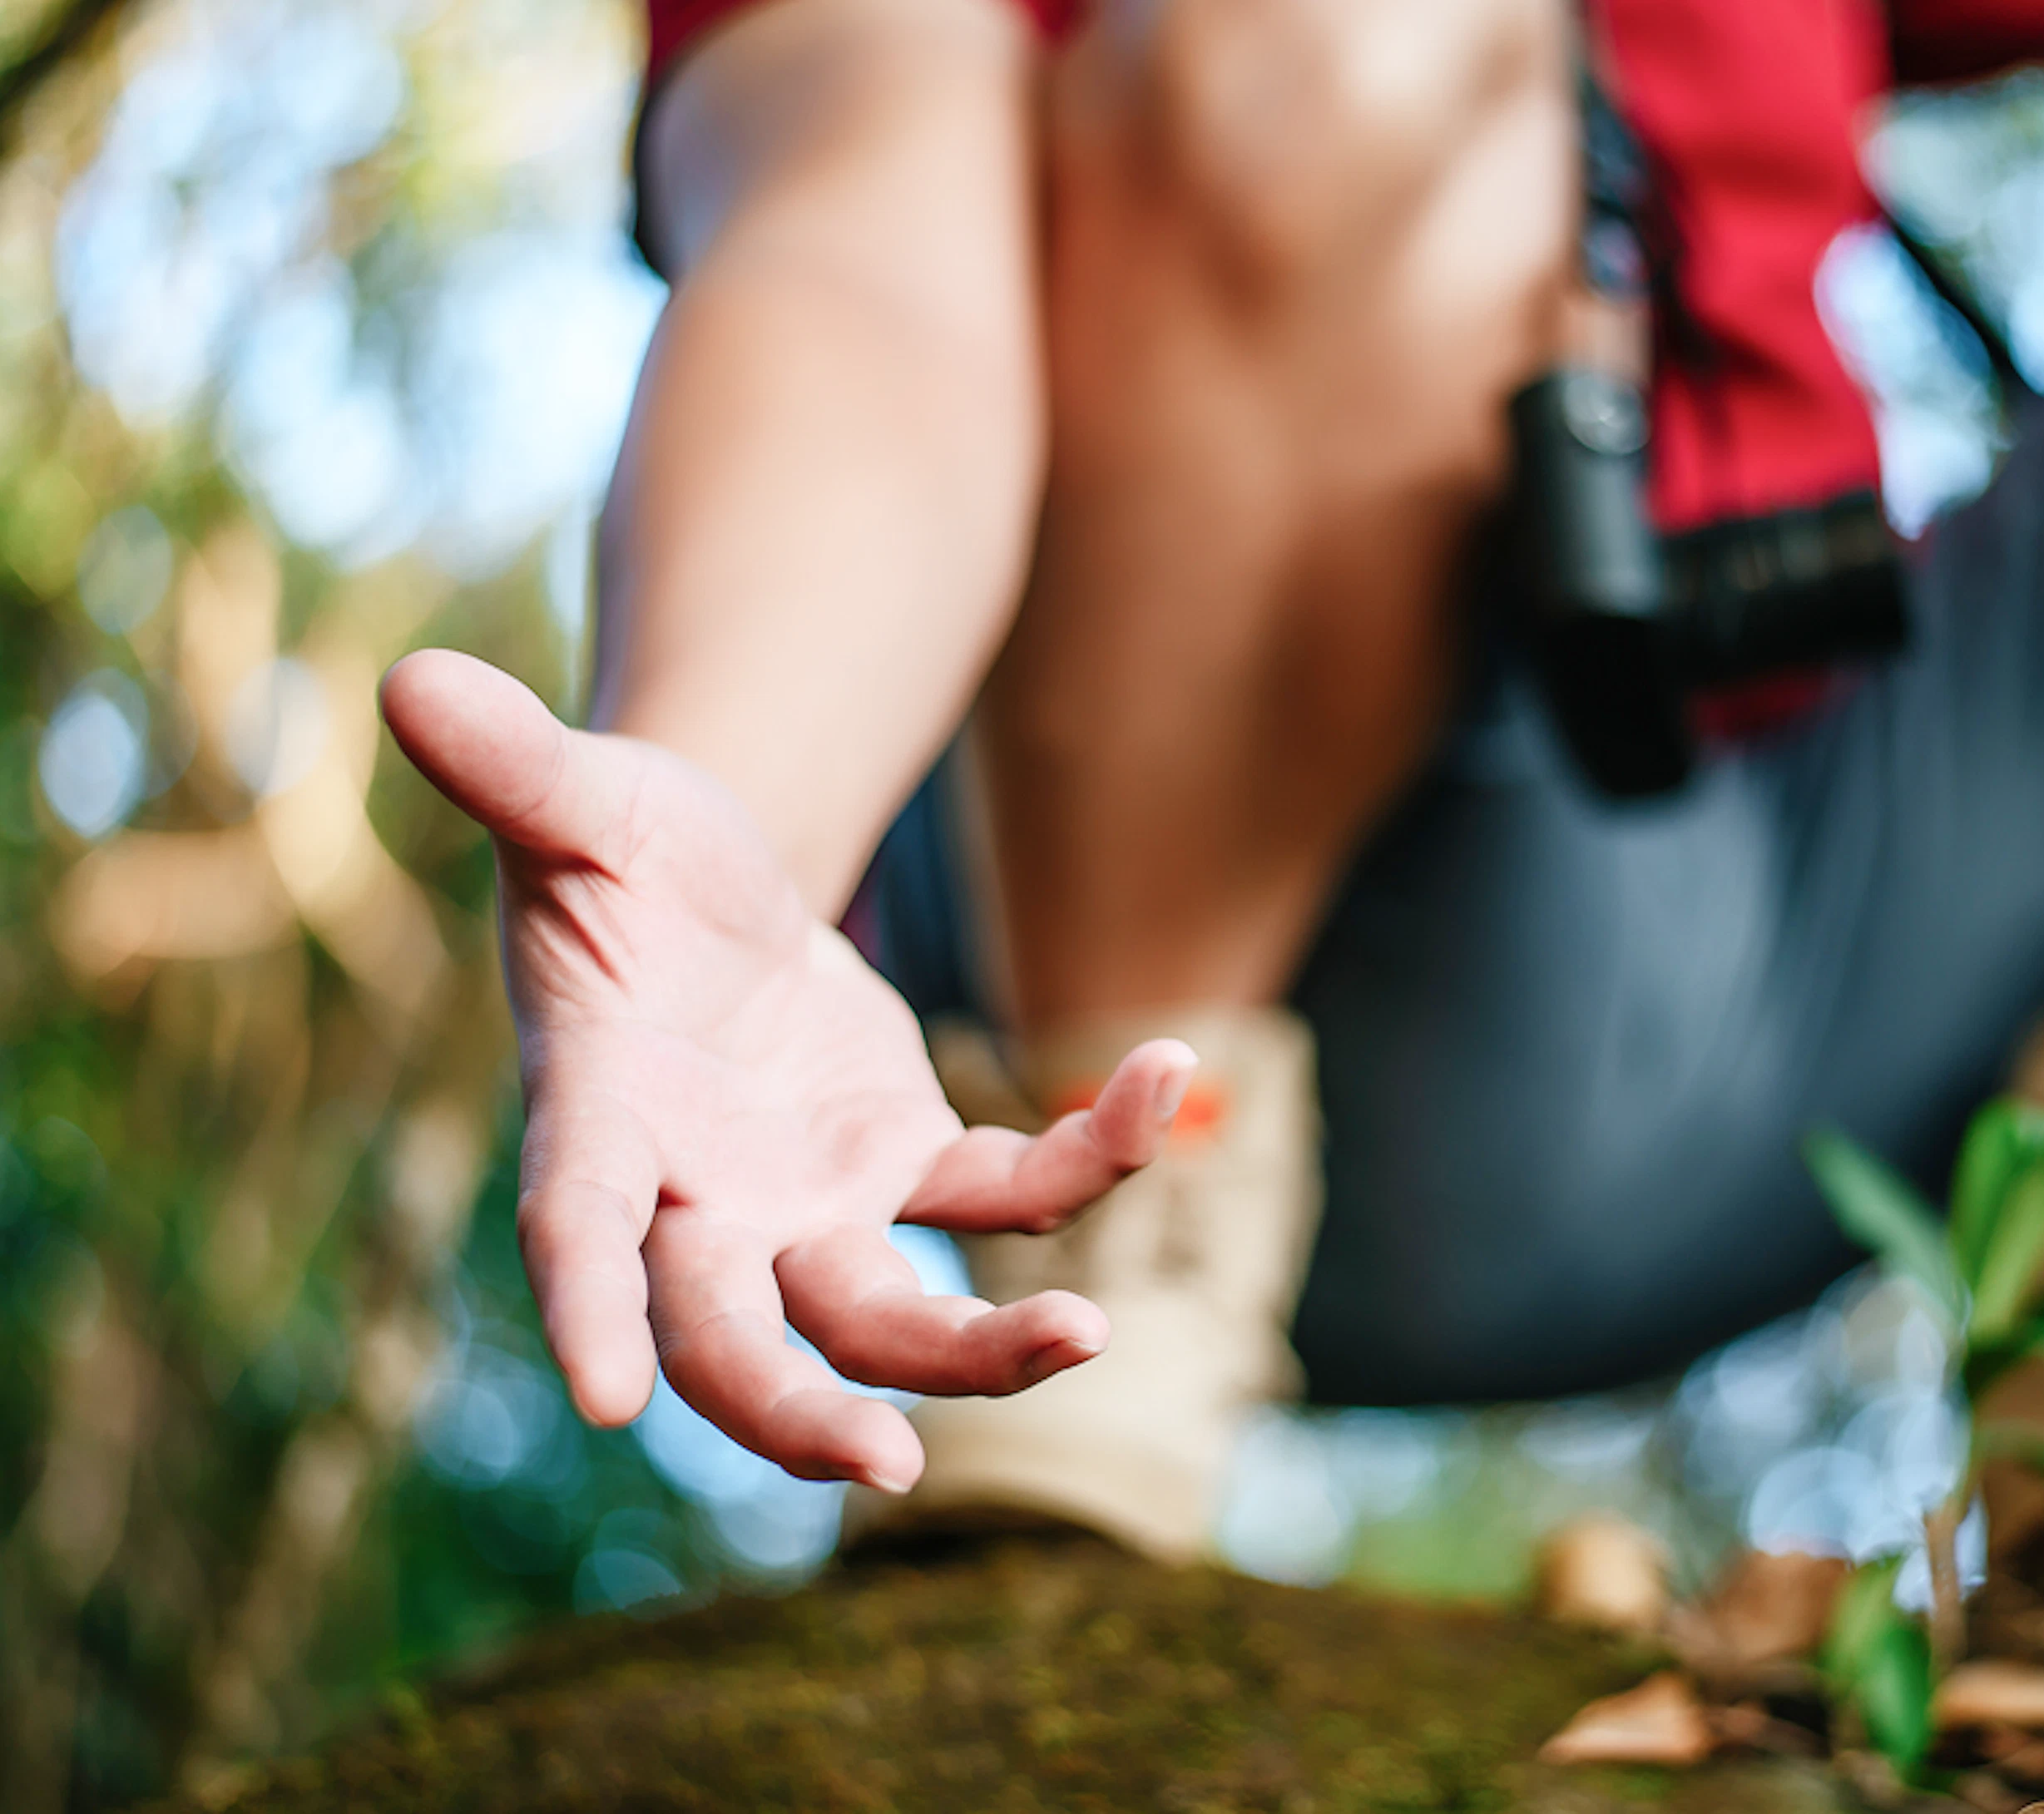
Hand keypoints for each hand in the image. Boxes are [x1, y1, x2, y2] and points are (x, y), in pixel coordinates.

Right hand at [380, 650, 1193, 1491]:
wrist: (704, 887)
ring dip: (981, 1349)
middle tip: (886, 1469)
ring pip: (885, 1317)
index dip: (585, 1310)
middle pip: (736, 1341)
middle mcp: (699, 1199)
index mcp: (600, 1118)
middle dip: (798, 1413)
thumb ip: (518, 768)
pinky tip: (1163, 1078)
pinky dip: (1086, 1156)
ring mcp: (807, 1203)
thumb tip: (409, 678)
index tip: (607, 1405)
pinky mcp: (903, 1166)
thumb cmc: (620, 854)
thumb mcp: (585, 802)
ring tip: (1091, 1333)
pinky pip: (1001, 1190)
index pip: (578, 1229)